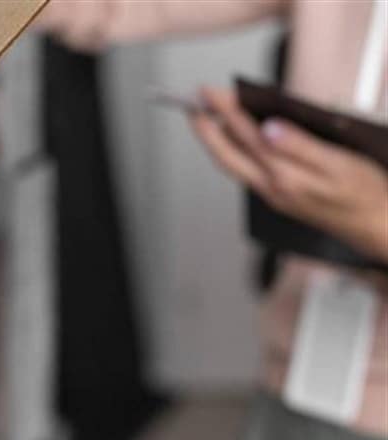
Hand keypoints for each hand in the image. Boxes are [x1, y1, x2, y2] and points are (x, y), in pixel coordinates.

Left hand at [189, 87, 387, 262]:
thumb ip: (299, 145)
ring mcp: (273, 195)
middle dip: (207, 128)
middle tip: (192, 104)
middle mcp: (273, 188)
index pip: (246, 136)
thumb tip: (267, 127)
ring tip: (208, 116)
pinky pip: (248, 171)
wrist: (377, 226)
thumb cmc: (365, 193)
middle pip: (227, 155)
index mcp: (286, 176)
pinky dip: (236, 151)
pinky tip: (237, 139)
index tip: (209, 92)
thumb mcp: (338, 162)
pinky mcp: (279, 197)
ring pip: (235, 164)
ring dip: (218, 139)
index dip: (226, 111)